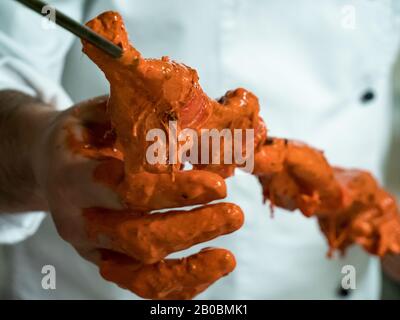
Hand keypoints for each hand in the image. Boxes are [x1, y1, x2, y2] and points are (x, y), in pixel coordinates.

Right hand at [33, 96, 243, 298]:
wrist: (47, 163)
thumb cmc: (82, 135)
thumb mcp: (97, 113)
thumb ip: (136, 122)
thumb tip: (195, 126)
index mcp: (73, 177)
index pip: (128, 191)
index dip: (175, 191)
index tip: (218, 186)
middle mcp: (78, 220)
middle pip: (138, 237)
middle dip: (192, 229)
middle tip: (234, 215)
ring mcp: (91, 247)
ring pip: (141, 274)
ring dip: (190, 269)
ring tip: (228, 257)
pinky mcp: (104, 261)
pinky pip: (141, 286)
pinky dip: (179, 285)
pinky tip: (208, 269)